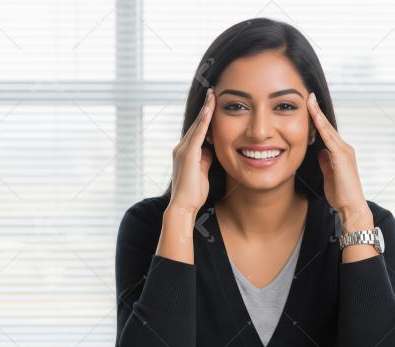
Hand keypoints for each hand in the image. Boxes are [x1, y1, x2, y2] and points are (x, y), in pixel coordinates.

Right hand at [168, 87, 215, 213]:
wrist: (184, 206)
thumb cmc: (194, 193)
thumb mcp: (203, 172)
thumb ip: (205, 159)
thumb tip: (212, 148)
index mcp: (186, 152)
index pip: (197, 130)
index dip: (205, 117)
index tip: (212, 103)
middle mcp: (181, 148)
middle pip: (196, 124)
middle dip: (205, 107)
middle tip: (212, 91)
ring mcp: (183, 150)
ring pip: (196, 125)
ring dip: (205, 109)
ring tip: (212, 94)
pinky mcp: (187, 154)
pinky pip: (198, 133)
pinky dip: (204, 121)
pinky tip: (210, 110)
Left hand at [306, 92, 372, 229]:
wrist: (351, 207)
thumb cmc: (341, 195)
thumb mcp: (329, 175)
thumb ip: (325, 162)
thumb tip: (319, 152)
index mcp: (340, 153)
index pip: (326, 133)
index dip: (318, 119)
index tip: (309, 107)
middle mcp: (344, 149)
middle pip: (328, 126)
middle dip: (318, 111)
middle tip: (309, 96)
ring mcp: (344, 151)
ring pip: (328, 129)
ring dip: (318, 114)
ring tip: (310, 100)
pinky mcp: (342, 156)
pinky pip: (329, 137)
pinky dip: (321, 126)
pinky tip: (314, 116)